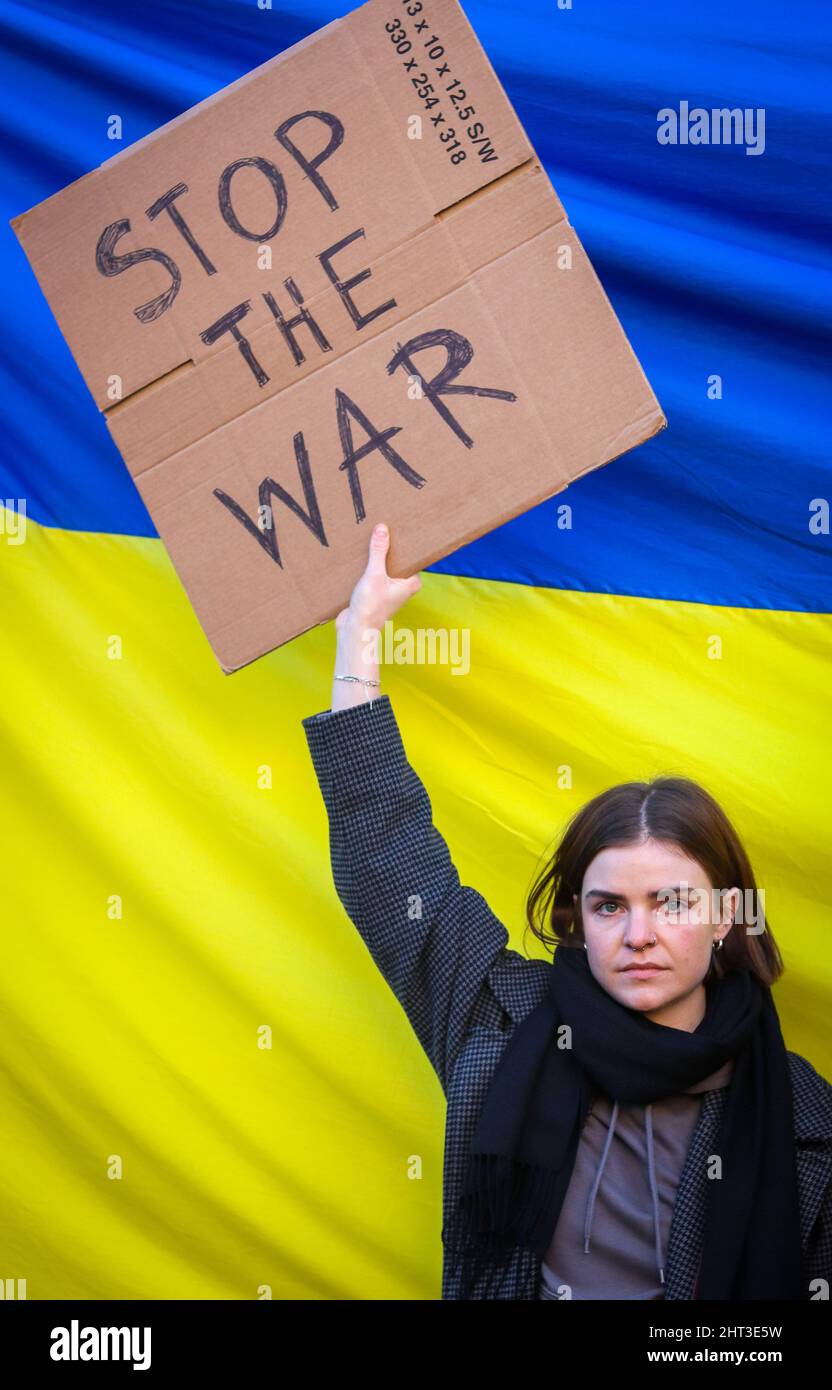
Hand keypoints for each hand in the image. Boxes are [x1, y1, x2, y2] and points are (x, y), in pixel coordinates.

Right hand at [335, 523, 421, 637]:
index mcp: (411, 581)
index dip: (403, 541)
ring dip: (376, 555)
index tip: (397, 524)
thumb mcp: (374, 575)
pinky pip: (375, 571)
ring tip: (368, 537)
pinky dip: (368, 564)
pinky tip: (360, 554)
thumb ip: (378, 552)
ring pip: (384, 564)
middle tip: (380, 526)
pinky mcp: (377, 590)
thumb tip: (383, 529)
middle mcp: (404, 584)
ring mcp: (390, 588)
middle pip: (397, 558)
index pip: (411, 554)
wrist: (355, 630)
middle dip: (388, 546)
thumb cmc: (370, 608)